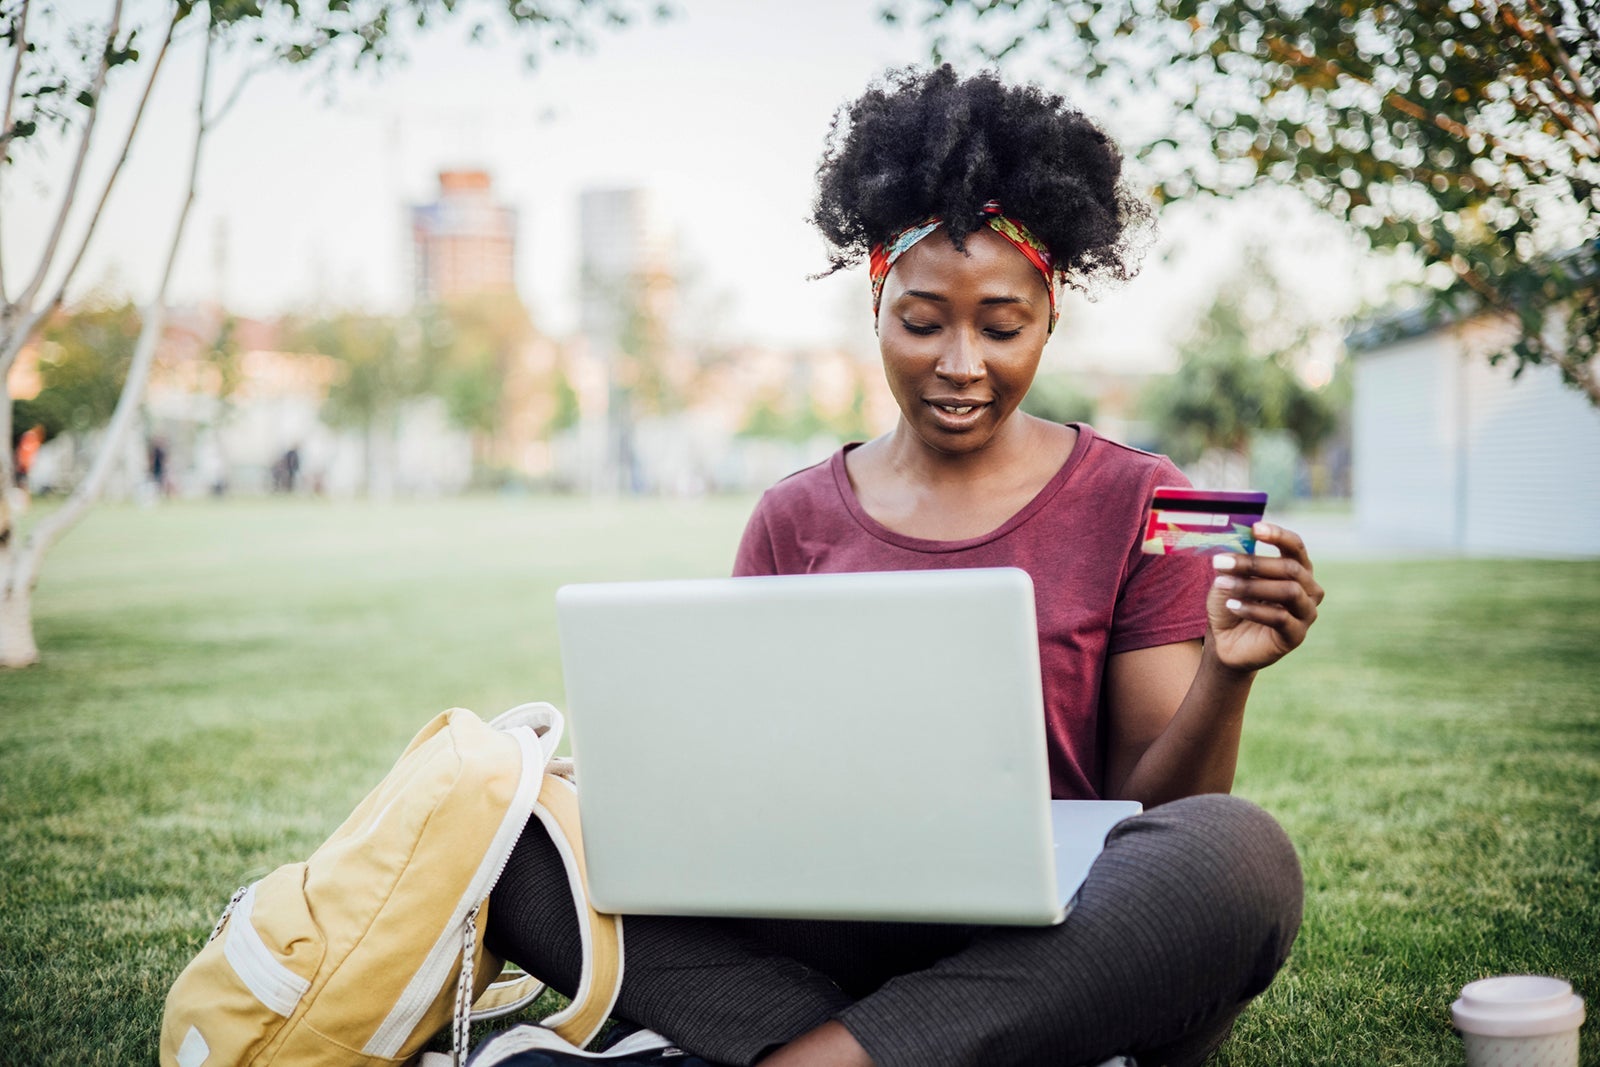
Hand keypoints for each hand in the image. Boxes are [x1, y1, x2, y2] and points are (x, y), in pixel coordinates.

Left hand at [1205, 523, 1323, 673]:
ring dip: (1253, 586)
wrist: (1225, 642)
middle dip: (1253, 563)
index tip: (1255, 528)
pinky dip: (1254, 609)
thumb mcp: (1229, 578)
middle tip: (1220, 561)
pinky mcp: (1296, 635)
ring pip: (1289, 591)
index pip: (1295, 546)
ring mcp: (1306, 613)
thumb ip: (1236, 559)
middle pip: (1290, 568)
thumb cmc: (1231, 604)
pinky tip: (1232, 605)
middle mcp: (1308, 589)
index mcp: (1296, 569)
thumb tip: (1235, 537)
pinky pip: (1281, 618)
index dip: (1278, 535)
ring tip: (1224, 584)